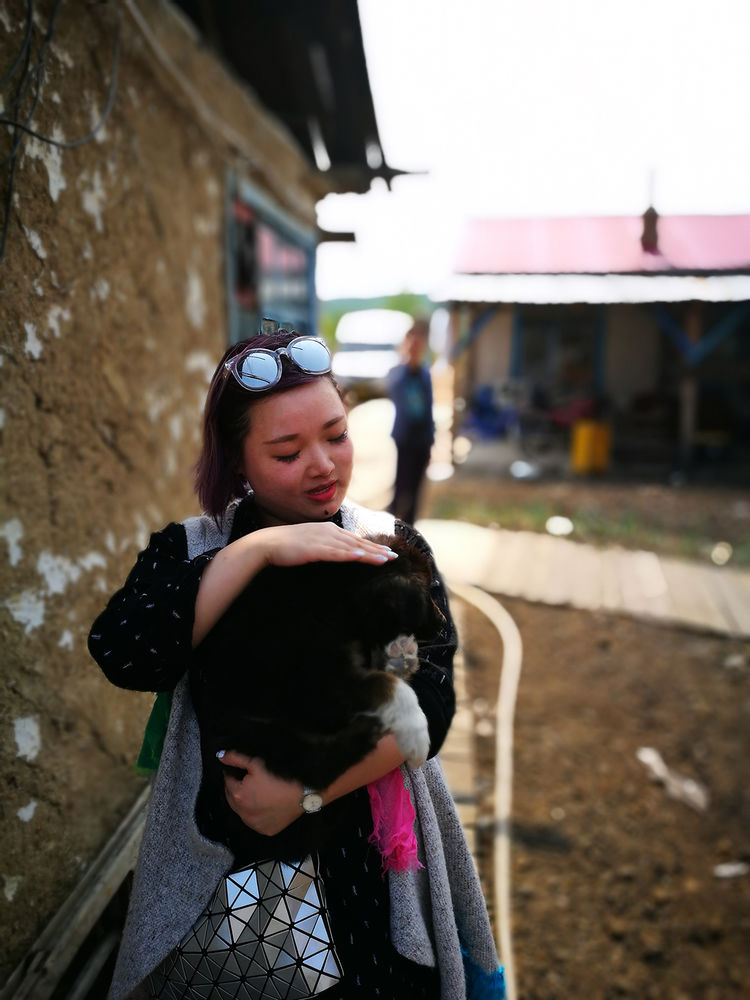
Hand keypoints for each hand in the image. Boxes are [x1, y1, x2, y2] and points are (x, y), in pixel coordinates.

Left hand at [219, 750, 305, 835]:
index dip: (233, 774)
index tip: (243, 771)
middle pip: (232, 798)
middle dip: (237, 788)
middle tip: (250, 781)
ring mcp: (254, 824)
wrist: (303, 794)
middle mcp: (242, 814)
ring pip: (242, 811)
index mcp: (238, 796)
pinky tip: (266, 804)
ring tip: (259, 792)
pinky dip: (256, 813)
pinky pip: (255, 821)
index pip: (227, 781)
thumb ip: (236, 758)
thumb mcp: (256, 763)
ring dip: (245, 802)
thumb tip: (220, 756)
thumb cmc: (279, 777)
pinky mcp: (265, 830)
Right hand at [258, 521, 397, 568]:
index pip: (355, 539)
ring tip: (385, 559)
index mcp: (328, 530)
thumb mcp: (309, 542)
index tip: (387, 551)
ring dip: (370, 554)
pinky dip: (350, 555)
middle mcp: (329, 532)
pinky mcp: (315, 549)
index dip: (372, 546)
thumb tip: (334, 551)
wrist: (267, 543)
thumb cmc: (286, 545)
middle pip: (358, 542)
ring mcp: (323, 540)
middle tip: (394, 556)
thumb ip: (323, 545)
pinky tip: (362, 557)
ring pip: (352, 548)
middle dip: (377, 550)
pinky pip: (336, 553)